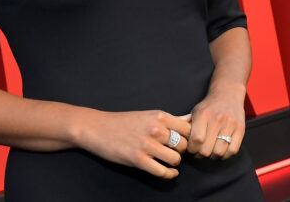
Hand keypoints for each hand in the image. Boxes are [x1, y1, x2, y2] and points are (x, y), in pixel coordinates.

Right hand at [76, 109, 191, 178]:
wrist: (98, 128)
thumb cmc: (125, 122)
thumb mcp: (150, 115)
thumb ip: (172, 119)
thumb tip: (191, 119)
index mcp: (160, 116)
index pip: (188, 129)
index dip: (190, 137)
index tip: (185, 142)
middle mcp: (156, 129)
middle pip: (184, 145)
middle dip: (182, 151)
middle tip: (176, 152)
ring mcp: (147, 145)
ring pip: (175, 159)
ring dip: (175, 163)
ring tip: (169, 161)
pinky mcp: (138, 160)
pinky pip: (162, 171)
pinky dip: (168, 174)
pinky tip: (168, 172)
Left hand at [187, 83, 245, 159]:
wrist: (227, 93)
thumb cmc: (208, 106)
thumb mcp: (194, 112)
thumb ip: (184, 126)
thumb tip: (173, 139)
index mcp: (203, 115)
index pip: (196, 140)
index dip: (192, 149)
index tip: (191, 149)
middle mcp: (217, 119)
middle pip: (206, 150)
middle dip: (200, 155)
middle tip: (199, 152)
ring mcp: (230, 124)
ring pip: (219, 153)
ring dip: (213, 156)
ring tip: (210, 150)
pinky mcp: (241, 129)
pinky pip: (232, 151)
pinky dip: (225, 155)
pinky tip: (221, 149)